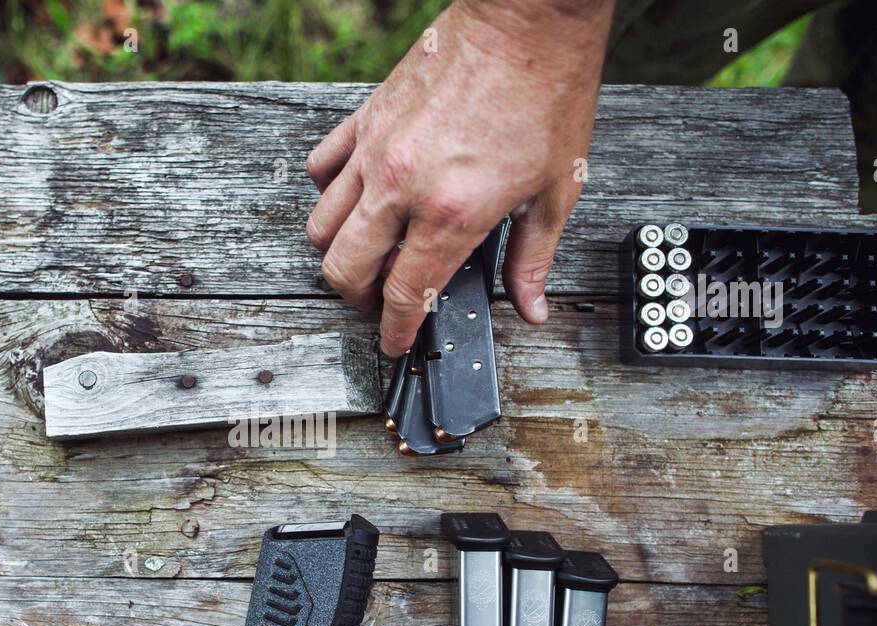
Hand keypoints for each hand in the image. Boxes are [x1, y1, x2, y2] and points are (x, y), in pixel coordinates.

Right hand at [306, 0, 613, 354]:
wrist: (528, 22)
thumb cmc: (546, 94)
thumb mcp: (555, 191)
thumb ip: (533, 258)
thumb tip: (532, 304)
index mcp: (452, 212)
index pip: (403, 294)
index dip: (395, 331)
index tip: (395, 342)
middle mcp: (402, 186)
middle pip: (344, 270)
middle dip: (358, 300)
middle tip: (380, 302)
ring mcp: (376, 151)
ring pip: (321, 226)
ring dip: (339, 253)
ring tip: (367, 256)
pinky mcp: (365, 118)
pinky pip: (321, 169)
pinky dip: (329, 193)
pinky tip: (358, 197)